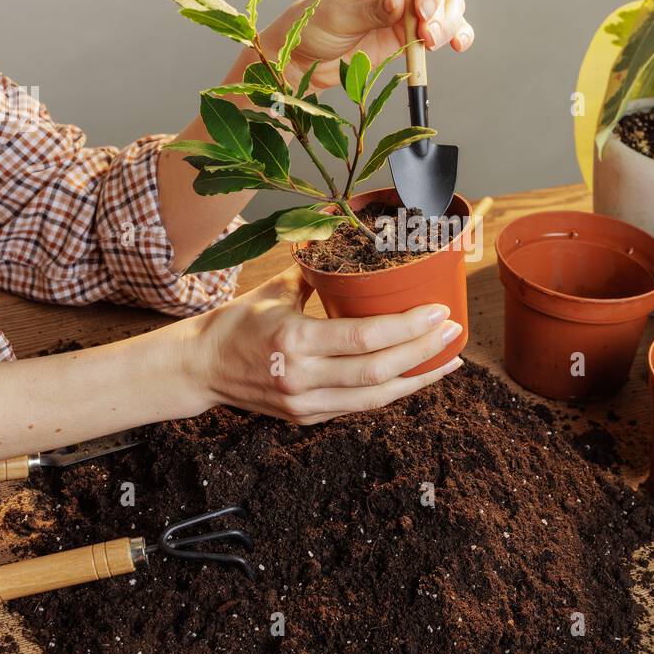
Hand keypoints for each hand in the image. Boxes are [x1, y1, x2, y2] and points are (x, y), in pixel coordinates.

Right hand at [186, 267, 462, 423]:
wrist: (199, 369)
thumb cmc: (236, 322)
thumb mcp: (274, 290)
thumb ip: (314, 270)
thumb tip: (345, 235)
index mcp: (294, 341)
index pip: (366, 338)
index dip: (409, 328)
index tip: (439, 311)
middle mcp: (302, 378)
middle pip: (379, 371)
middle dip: (424, 353)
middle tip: (453, 331)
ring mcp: (305, 405)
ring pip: (376, 397)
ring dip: (418, 379)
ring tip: (448, 359)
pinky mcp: (307, 418)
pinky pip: (360, 406)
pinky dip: (391, 391)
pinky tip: (415, 375)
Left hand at [265, 0, 473, 90]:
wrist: (307, 57)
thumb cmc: (314, 25)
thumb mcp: (339, 16)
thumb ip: (372, 10)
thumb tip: (400, 0)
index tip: (421, 9)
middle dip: (438, 9)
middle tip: (426, 33)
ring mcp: (409, 7)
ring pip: (445, 7)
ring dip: (447, 25)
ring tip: (430, 43)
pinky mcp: (413, 32)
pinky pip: (444, 30)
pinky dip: (455, 35)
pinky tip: (457, 44)